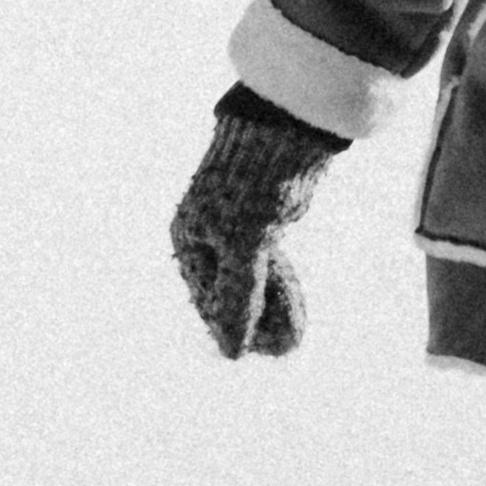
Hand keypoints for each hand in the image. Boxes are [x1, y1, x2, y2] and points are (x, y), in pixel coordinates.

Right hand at [168, 101, 339, 359]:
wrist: (284, 133)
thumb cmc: (255, 185)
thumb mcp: (245, 246)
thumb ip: (239, 297)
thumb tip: (232, 352)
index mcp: (189, 239)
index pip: (209, 300)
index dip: (236, 328)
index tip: (266, 349)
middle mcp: (207, 237)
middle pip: (230, 293)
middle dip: (258, 321)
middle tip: (287, 345)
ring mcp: (235, 230)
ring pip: (251, 282)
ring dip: (273, 308)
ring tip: (295, 336)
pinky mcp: (262, 223)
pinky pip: (267, 266)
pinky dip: (281, 287)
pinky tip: (295, 306)